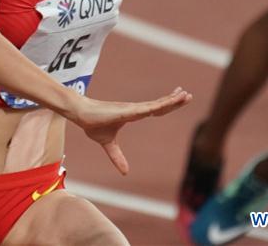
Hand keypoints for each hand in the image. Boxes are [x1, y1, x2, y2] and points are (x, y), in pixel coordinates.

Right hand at [72, 87, 191, 174]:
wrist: (80, 114)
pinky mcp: (125, 110)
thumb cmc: (93, 124)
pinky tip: (166, 103)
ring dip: (170, 100)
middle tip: (188, 95)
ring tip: (184, 95)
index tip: (178, 98)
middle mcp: (135, 109)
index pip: (155, 109)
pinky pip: (144, 109)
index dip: (167, 104)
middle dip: (174, 100)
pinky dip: (157, 106)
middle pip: (159, 105)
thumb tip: (125, 172)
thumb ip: (117, 156)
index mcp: (133, 113)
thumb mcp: (108, 144)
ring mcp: (131, 109)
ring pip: (155, 105)